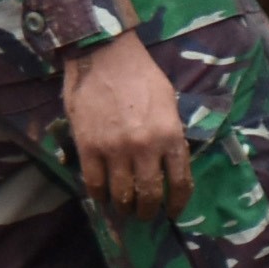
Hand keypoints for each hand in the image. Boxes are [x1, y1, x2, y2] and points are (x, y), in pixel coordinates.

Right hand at [61, 32, 189, 216]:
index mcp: (170, 137)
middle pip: (150, 195)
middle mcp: (145, 148)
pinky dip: (99, 195)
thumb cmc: (140, 75)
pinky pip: (94, 182)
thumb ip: (170, 134)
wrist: (103, 53)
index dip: (177, 204)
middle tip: (144, 214)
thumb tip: (169, 161)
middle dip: (148, 210)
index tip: (172, 213)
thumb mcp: (168, 104)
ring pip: (122, 194)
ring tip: (123, 208)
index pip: (180, 184)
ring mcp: (115, 148)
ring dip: (124, 207)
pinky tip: (101, 197)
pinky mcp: (88, 145)